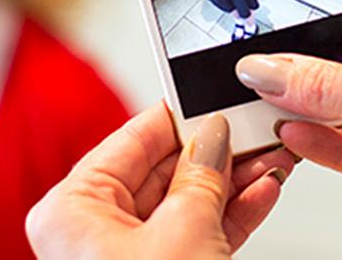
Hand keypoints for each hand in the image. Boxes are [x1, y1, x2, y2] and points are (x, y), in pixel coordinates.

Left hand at [26, 102, 295, 258]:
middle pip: (160, 171)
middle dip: (214, 150)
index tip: (210, 98)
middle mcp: (92, 231)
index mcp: (71, 209)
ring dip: (232, 181)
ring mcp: (126, 257)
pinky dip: (231, 214)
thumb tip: (214, 137)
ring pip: (184, 203)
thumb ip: (200, 178)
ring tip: (270, 155)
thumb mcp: (182, 235)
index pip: (128, 142)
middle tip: (252, 127)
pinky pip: (195, 233)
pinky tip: (263, 190)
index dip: (175, 117)